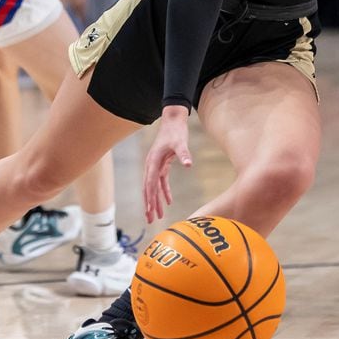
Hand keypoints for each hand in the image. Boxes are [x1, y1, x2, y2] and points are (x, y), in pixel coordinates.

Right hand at [143, 106, 191, 223]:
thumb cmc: (176, 130)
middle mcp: (151, 164)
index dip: (150, 198)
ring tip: (158, 216)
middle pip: (148, 188)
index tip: (150, 210)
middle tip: (150, 219)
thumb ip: (183, 154)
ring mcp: (156, 164)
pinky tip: (168, 201)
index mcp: (153, 161)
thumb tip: (189, 165)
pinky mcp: (162, 164)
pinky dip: (164, 191)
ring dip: (155, 201)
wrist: (173, 119)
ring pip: (153, 187)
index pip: (150, 183)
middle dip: (149, 204)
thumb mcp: (180, 141)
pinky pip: (161, 181)